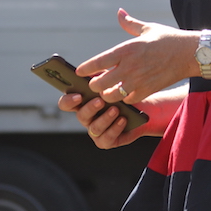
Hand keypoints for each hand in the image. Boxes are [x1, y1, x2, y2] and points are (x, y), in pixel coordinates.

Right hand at [58, 87, 185, 148]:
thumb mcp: (111, 80)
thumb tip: (90, 69)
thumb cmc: (123, 89)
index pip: (67, 103)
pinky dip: (114, 129)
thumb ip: (99, 77)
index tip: (78, 94)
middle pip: (81, 115)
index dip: (69, 100)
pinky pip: (106, 139)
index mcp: (83, 102)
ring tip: (116, 109)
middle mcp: (87, 117)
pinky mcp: (108, 140)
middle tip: (100, 100)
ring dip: (105, 118)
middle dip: (90, 108)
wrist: (143, 104)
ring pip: (94, 128)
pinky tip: (123, 119)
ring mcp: (96, 130)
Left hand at [76, 9, 196, 103]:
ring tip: (108, 91)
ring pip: (111, 96)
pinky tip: (125, 93)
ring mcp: (138, 81)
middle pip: (100, 83)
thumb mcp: (147, 28)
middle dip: (95, 85)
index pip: (98, 62)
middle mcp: (130, 66)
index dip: (85, 68)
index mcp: (127, 49)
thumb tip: (119, 12)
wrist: (190, 54)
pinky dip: (124, 99)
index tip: (79, 71)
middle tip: (96, 83)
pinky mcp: (147, 91)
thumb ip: (129, 23)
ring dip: (107, 94)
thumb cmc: (168, 39)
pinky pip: (127, 100)